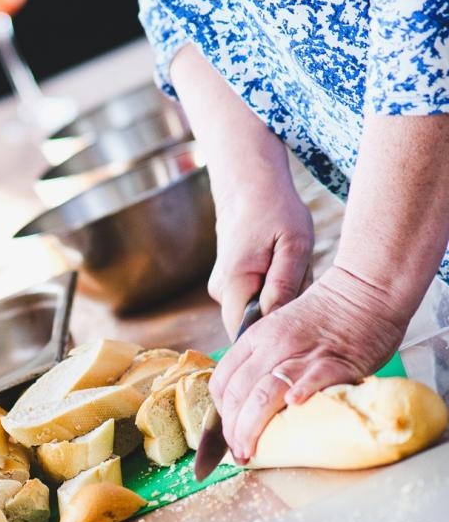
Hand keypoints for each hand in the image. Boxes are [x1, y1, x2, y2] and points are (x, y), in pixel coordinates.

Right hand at [208, 183, 313, 337]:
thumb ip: (284, 285)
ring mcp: (222, 290)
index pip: (246, 333)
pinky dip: (274, 290)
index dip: (272, 333)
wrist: (249, 187)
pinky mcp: (229, 286)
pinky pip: (254, 300)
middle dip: (282, 312)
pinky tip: (281, 267)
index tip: (298, 314)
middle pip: (254, 325)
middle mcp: (221, 292)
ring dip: (280, 299)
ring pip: (257, 312)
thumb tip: (275, 320)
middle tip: (300, 278)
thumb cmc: (276, 211)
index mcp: (234, 284)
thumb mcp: (294, 245)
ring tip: (291, 267)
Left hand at [209, 266, 408, 461]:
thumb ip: (264, 361)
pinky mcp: (334, 362)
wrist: (365, 292)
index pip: (223, 381)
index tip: (226, 434)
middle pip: (238, 393)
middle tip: (238, 454)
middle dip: (232, 430)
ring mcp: (302, 354)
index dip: (220, 414)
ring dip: (251, 427)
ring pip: (263, 394)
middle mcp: (272, 346)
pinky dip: (299, 395)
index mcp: (255, 338)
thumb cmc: (326, 318)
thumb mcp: (281, 332)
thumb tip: (250, 399)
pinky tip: (293, 410)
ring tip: (250, 451)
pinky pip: (311, 379)